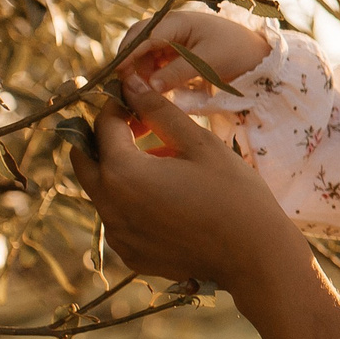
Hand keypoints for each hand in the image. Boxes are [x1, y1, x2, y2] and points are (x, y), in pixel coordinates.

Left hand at [69, 80, 302, 292]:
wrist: (255, 256)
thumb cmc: (234, 193)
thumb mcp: (200, 143)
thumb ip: (158, 111)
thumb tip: (129, 82)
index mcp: (122, 173)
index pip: (103, 125)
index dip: (119, 105)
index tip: (139, 100)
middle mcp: (109, 205)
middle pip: (84, 160)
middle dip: (105, 137)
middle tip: (139, 128)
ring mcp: (118, 234)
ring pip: (102, 190)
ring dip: (121, 170)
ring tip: (166, 165)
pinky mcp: (130, 254)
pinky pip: (118, 218)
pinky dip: (132, 202)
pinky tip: (169, 200)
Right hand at [123, 7, 271, 98]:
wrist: (257, 56)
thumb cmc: (236, 52)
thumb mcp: (207, 63)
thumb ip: (177, 73)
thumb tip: (148, 87)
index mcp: (177, 21)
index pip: (142, 35)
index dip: (128, 55)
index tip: (121, 77)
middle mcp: (169, 27)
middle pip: (136, 43)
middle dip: (130, 65)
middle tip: (129, 90)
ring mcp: (170, 39)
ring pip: (142, 55)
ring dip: (139, 73)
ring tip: (142, 96)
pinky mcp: (173, 53)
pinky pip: (152, 63)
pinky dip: (149, 76)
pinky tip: (152, 93)